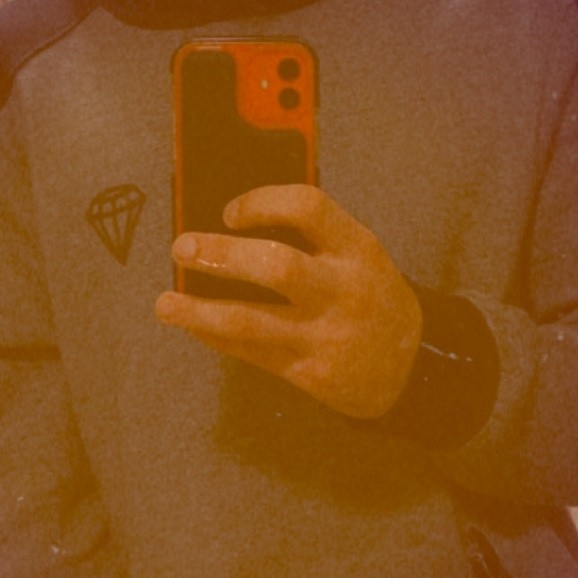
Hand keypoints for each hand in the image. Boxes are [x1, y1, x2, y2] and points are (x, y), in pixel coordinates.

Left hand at [156, 185, 422, 419]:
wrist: (413, 366)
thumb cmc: (371, 297)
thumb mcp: (359, 256)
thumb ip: (312, 238)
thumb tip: (228, 223)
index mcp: (358, 249)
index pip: (309, 208)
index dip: (262, 203)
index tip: (229, 212)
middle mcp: (345, 290)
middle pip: (276, 266)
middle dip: (221, 256)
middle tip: (181, 247)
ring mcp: (328, 336)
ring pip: (252, 322)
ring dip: (199, 312)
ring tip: (164, 304)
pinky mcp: (313, 374)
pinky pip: (252, 353)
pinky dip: (216, 337)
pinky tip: (195, 326)